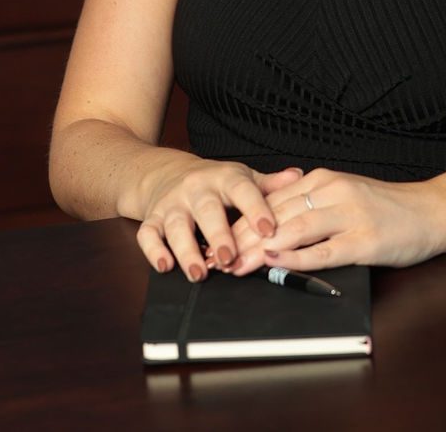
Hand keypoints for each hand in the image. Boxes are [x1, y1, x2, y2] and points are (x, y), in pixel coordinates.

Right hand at [136, 159, 304, 279]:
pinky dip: (153, 251)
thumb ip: (269, 184)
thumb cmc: (214, 182)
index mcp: (225, 178)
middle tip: (228, 259)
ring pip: (177, 225)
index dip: (256, 209)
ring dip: (187, 250)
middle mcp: (197, 189)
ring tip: (199, 273)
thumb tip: (298, 177)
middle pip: (207, 209)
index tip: (269, 229)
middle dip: (218, 234)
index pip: (242, 190)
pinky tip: (164, 266)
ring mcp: (172, 204)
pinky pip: (147, 234)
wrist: (165, 171)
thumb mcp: (242, 178)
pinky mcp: (152, 218)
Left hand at [204, 167, 445, 273]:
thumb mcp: (343, 195)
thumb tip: (268, 226)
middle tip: (217, 259)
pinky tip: (276, 263)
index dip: (241, 221)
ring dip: (261, 249)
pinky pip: (324, 250)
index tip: (217, 239)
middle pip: (276, 215)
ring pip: (294, 230)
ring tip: (237, 266)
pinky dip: (296, 257)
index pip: (271, 200)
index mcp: (323, 179)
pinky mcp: (364, 240)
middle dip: (243, 238)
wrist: (432, 210)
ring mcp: (349, 214)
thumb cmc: (386, 208)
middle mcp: (333, 191)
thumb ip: (309, 205)